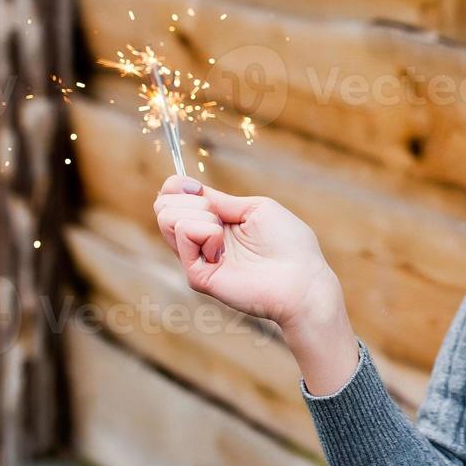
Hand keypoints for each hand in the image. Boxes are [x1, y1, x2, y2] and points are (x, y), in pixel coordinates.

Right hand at [152, 174, 343, 335]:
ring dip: (199, 215)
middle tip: (220, 217)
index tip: (197, 188)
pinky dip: (206, 232)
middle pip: (163, 207)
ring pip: (166, 218)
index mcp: (215, 222)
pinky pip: (184, 234)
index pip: (173, 197)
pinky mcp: (197, 275)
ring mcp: (197, 259)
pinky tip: (223, 251)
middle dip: (190, 200)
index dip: (178, 186)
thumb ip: (220, 200)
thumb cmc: (289, 243)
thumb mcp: (255, 208)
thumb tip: (191, 189)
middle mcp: (201, 241)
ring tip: (224, 234)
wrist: (302, 279)